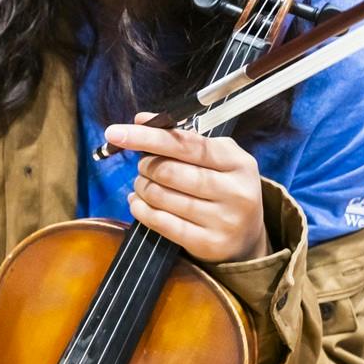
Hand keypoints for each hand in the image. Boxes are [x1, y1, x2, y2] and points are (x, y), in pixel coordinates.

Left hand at [105, 114, 269, 262]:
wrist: (246, 236)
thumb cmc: (223, 188)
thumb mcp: (215, 159)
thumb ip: (181, 138)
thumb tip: (140, 120)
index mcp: (237, 162)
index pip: (186, 144)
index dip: (148, 137)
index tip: (116, 133)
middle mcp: (235, 191)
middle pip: (168, 171)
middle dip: (145, 166)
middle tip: (143, 166)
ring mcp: (223, 219)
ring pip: (161, 196)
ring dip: (141, 187)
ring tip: (142, 185)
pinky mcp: (208, 243)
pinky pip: (161, 222)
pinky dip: (140, 209)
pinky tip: (138, 203)